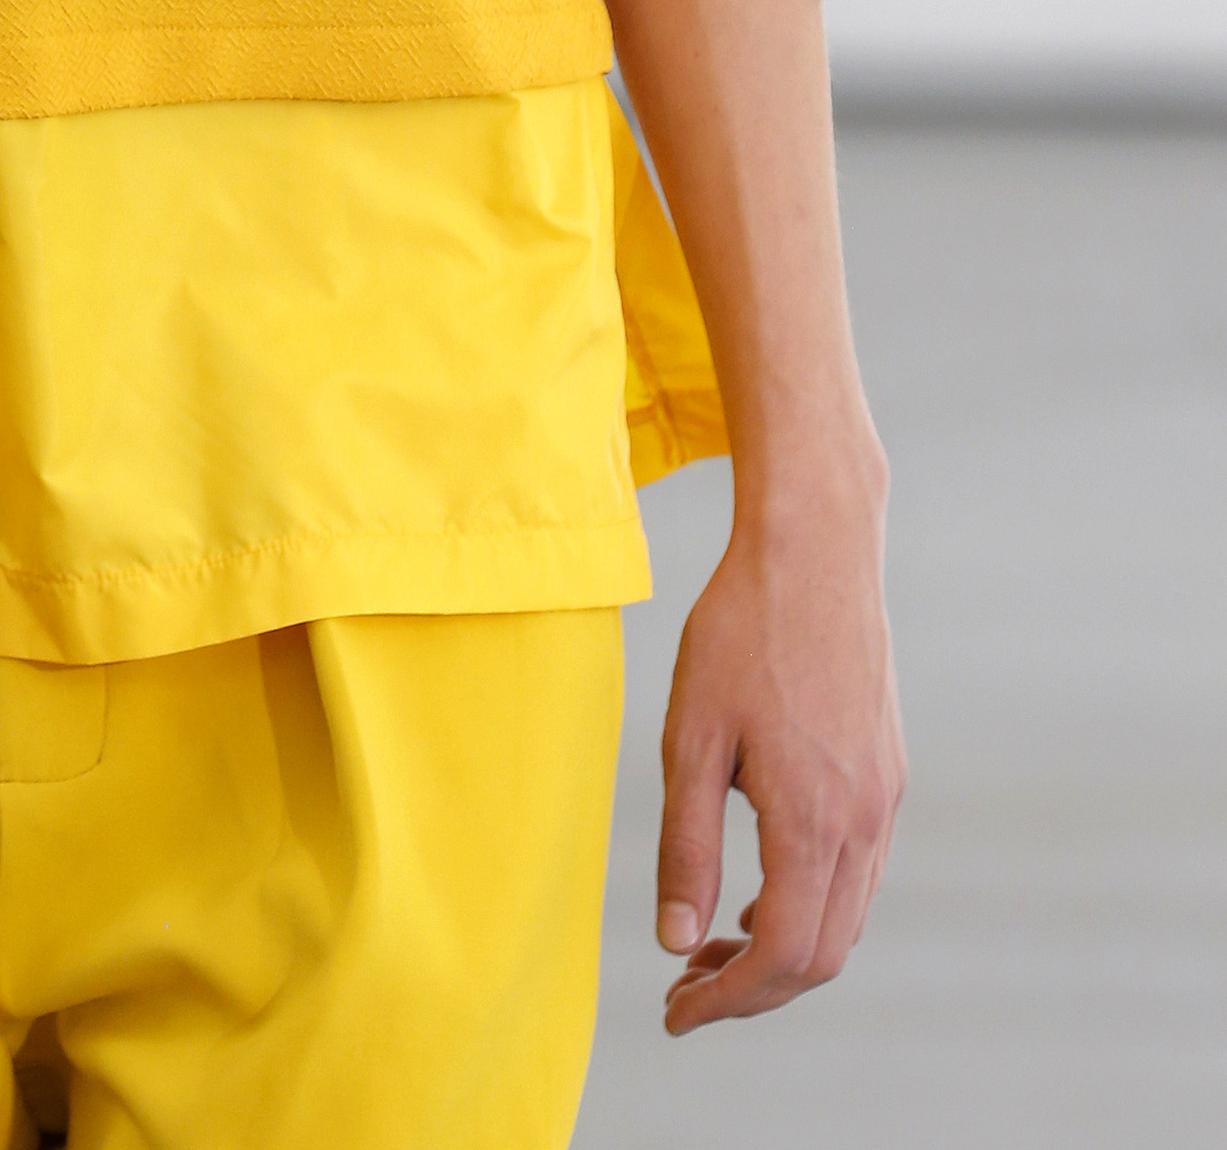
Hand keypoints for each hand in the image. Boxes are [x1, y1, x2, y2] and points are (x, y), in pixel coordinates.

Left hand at [655, 474, 904, 1031]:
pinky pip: (856, 871)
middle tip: (685, 985)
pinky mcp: (886, 771)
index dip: (729, 1001)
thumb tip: (674, 939)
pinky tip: (758, 881)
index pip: (785, 956)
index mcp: (815, 817)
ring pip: (845, 917)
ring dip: (783, 947)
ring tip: (711, 938)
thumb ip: (686, 845)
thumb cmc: (740, 631)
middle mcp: (864, 819)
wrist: (816, 548)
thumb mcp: (691, 736)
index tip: (675, 1012)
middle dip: (754, 988)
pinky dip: (809, 901)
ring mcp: (884, 796)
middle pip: (823, 954)